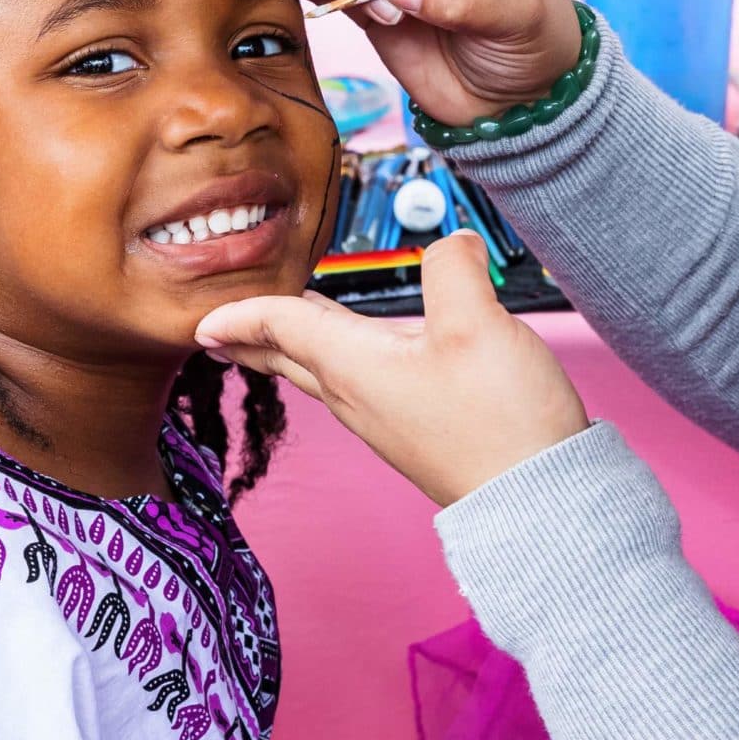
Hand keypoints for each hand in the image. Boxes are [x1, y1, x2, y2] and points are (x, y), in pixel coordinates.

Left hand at [196, 233, 589, 507]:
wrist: (537, 497)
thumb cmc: (500, 421)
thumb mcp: (477, 324)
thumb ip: (455, 268)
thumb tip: (454, 242)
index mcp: (354, 365)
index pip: (281, 325)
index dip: (242, 311)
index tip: (200, 318)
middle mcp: (358, 396)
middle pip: (290, 356)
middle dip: (251, 338)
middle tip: (218, 331)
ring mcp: (385, 418)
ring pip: (321, 373)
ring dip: (292, 349)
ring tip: (279, 332)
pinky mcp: (415, 430)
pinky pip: (357, 388)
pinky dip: (337, 363)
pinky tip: (360, 357)